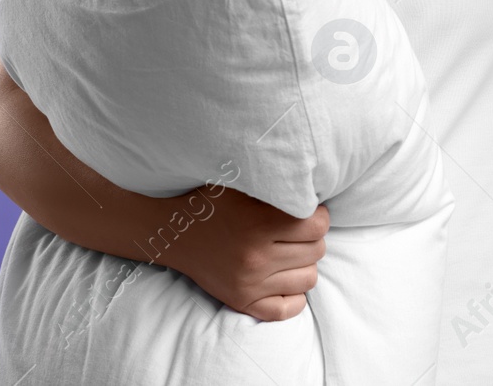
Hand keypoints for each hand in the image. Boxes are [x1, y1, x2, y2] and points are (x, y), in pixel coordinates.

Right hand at [157, 184, 329, 321]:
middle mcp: (255, 258)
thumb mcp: (241, 183)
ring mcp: (250, 284)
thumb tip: (312, 188)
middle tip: (298, 229)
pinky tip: (285, 277)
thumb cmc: (212, 201)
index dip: (318, 215)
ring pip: (309, 278)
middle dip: (312, 237)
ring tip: (290, 250)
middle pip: (316, 251)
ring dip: (305, 263)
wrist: (174, 231)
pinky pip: (288, 309)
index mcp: (257, 224)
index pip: (317, 226)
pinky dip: (294, 295)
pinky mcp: (242, 301)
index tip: (309, 211)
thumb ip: (275, 184)